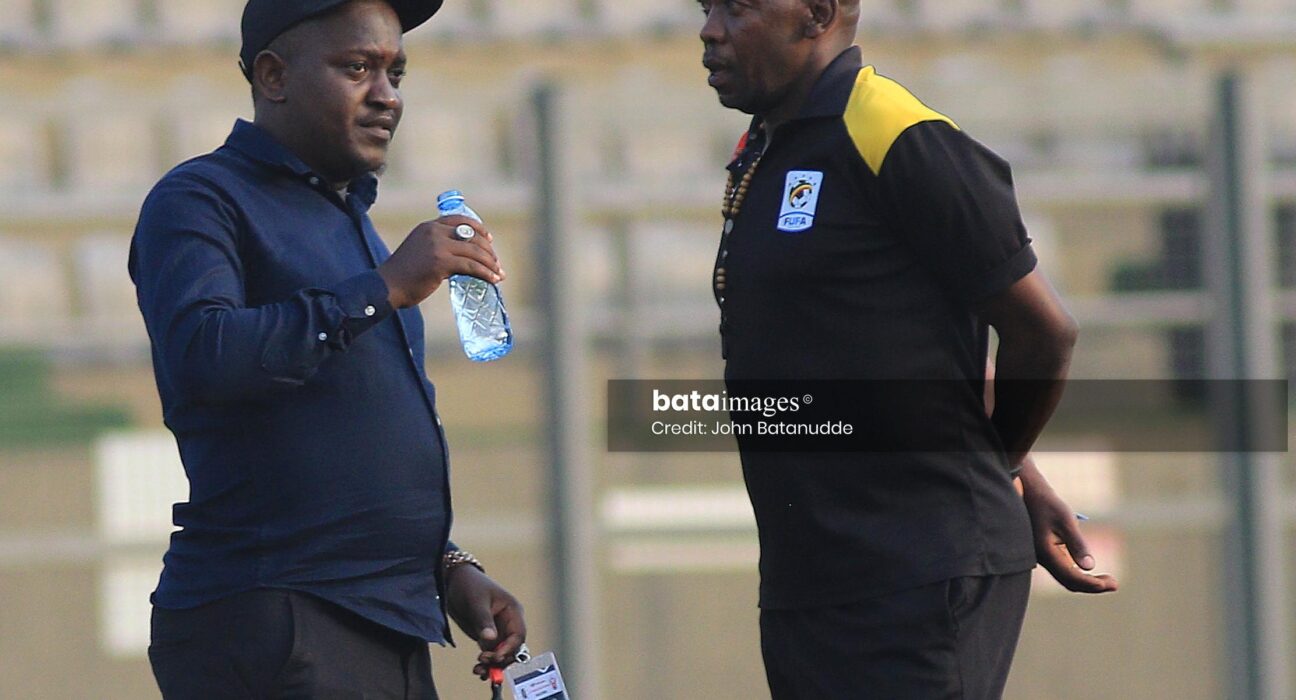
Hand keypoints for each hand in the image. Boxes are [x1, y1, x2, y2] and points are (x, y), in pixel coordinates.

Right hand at [377, 215, 505, 308]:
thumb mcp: (418, 250)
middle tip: (496, 263)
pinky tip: (493, 280)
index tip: (489, 239)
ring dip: (490, 263)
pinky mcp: (441, 262)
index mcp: (428, 227)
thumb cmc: (402, 274)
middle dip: (488, 250)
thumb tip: (459, 258)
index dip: (478, 228)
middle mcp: (434, 232)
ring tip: (499, 274)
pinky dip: (485, 273)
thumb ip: (436, 247)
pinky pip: (471, 266)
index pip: (459, 220)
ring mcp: (438, 246)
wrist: (386, 286)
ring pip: (474, 251)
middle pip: (472, 235)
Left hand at [445, 564, 526, 679]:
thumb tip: (491, 639)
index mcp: (513, 611)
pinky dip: (486, 663)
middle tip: (483, 662)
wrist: (453, 581)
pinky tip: (478, 670)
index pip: (518, 635)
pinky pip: (490, 653)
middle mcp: (508, 623)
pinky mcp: (486, 636)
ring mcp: (498, 631)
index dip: (509, 649)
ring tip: (478, 670)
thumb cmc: (469, 585)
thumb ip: (483, 621)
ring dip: (492, 665)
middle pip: (512, 649)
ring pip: (501, 654)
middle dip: (500, 659)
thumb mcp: (476, 602)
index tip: (494, 656)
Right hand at [1021, 480, 1118, 593]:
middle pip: (1069, 582)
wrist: (1027, 492)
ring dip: (1086, 581)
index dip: (1092, 584)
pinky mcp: (1046, 552)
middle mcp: (1042, 559)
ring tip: (1108, 580)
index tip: (1112, 584)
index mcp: (1046, 553)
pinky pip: (1063, 570)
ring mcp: (1043, 557)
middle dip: (1092, 586)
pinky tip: (1089, 568)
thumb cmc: (1047, 503)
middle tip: (1114, 584)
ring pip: (1065, 578)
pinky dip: (1078, 573)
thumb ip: (1077, 544)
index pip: (1072, 577)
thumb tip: (1089, 567)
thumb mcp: (1065, 520)